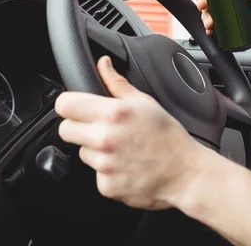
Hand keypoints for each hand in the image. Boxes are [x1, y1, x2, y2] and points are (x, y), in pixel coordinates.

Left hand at [56, 56, 204, 209]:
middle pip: (65, 130)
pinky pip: (95, 174)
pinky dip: (106, 171)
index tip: (77, 107)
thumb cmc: (168, 137)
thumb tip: (102, 64)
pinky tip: (124, 165)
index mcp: (113, 114)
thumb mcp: (145, 103)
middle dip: (78, 127)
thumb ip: (117, 83)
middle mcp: (104, 139)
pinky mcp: (106, 186)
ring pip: (81, 152)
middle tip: (100, 128)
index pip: (65, 105)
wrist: (185, 173)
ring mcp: (104, 165)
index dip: (70, 104)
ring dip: (94, 150)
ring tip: (119, 148)